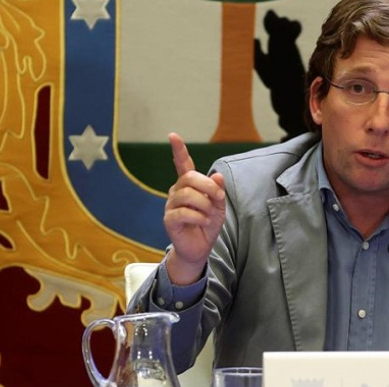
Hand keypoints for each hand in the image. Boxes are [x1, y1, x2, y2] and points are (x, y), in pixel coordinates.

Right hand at [163, 132, 225, 284]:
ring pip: (187, 195)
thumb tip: (218, 175)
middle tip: (219, 199)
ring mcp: (171, 205)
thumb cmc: (208, 224)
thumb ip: (218, 190)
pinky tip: (204, 222)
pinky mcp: (169, 220)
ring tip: (210, 215)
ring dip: (205, 204)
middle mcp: (177, 191)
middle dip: (208, 186)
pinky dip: (199, 216)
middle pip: (189, 178)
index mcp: (189, 185)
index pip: (182, 164)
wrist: (200, 247)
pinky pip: (183, 212)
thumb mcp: (218, 206)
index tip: (173, 135)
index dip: (178, 150)